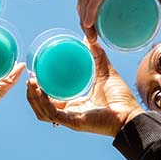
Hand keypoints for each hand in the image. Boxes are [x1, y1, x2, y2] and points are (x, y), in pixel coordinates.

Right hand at [26, 42, 144, 136]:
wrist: (130, 114)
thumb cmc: (120, 98)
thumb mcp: (105, 71)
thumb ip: (97, 56)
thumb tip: (88, 38)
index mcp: (74, 104)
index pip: (50, 99)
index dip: (40, 89)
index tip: (34, 74)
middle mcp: (69, 113)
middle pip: (42, 106)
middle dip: (32, 94)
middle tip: (30, 77)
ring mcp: (70, 118)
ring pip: (42, 111)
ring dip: (33, 98)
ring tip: (31, 82)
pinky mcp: (73, 121)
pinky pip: (52, 112)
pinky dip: (43, 102)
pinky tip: (40, 90)